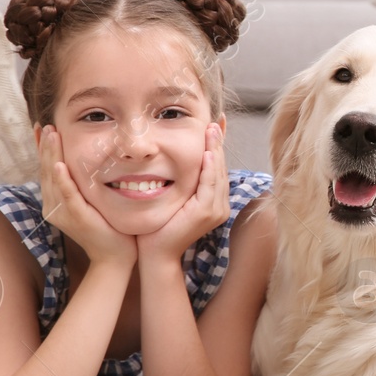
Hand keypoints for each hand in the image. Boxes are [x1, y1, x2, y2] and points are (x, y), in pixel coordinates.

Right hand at [37, 125, 136, 270]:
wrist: (116, 256)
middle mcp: (53, 206)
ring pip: (53, 178)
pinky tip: (59, 164)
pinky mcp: (77, 218)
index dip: (42, 148)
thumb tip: (85, 160)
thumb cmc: (107, 226)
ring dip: (50, 155)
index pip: (46, 169)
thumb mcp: (91, 200)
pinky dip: (62, 180)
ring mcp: (63, 213)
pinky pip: (67, 196)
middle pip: (46, 170)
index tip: (41, 127)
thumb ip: (83, 183)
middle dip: (45, 145)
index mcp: (55, 201)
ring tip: (50, 134)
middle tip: (46, 125)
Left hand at [136, 123, 229, 267]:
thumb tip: (174, 160)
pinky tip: (207, 153)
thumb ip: (181, 182)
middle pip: (220, 167)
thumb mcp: (174, 198)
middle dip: (217, 143)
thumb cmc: (159, 227)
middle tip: (214, 122)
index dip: (217, 146)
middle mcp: (220, 205)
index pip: (217, 168)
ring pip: (218, 173)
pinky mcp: (207, 212)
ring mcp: (216, 210)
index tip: (215, 125)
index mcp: (214, 201)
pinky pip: (210, 184)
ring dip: (215, 150)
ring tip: (211, 130)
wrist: (155, 253)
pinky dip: (209, 168)